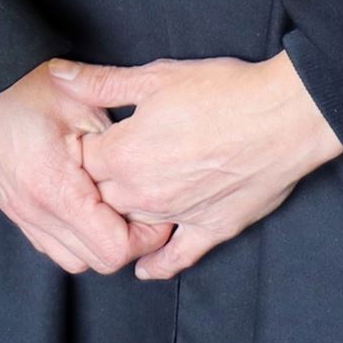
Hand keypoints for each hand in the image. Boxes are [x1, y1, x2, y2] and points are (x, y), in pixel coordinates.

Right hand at [0, 61, 172, 276]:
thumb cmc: (25, 84)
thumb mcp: (83, 102)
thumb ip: (116, 145)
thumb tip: (145, 175)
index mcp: (54, 188)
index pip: (113, 250)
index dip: (143, 236)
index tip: (155, 210)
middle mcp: (34, 212)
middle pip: (97, 263)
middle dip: (126, 240)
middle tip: (139, 205)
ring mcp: (20, 214)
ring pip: (74, 261)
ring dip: (99, 241)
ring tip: (111, 204)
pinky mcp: (13, 210)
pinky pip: (52, 245)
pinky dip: (75, 237)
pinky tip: (84, 204)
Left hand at [53, 51, 342, 281]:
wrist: (283, 116)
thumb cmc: (221, 91)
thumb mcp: (155, 77)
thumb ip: (102, 83)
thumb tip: (59, 75)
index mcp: (123, 155)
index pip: (80, 161)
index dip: (84, 145)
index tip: (89, 135)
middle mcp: (144, 194)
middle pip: (102, 196)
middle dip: (101, 180)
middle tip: (108, 162)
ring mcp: (177, 217)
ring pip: (133, 223)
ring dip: (127, 211)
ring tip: (127, 195)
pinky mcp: (210, 230)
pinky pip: (176, 257)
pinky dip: (157, 264)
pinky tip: (144, 267)